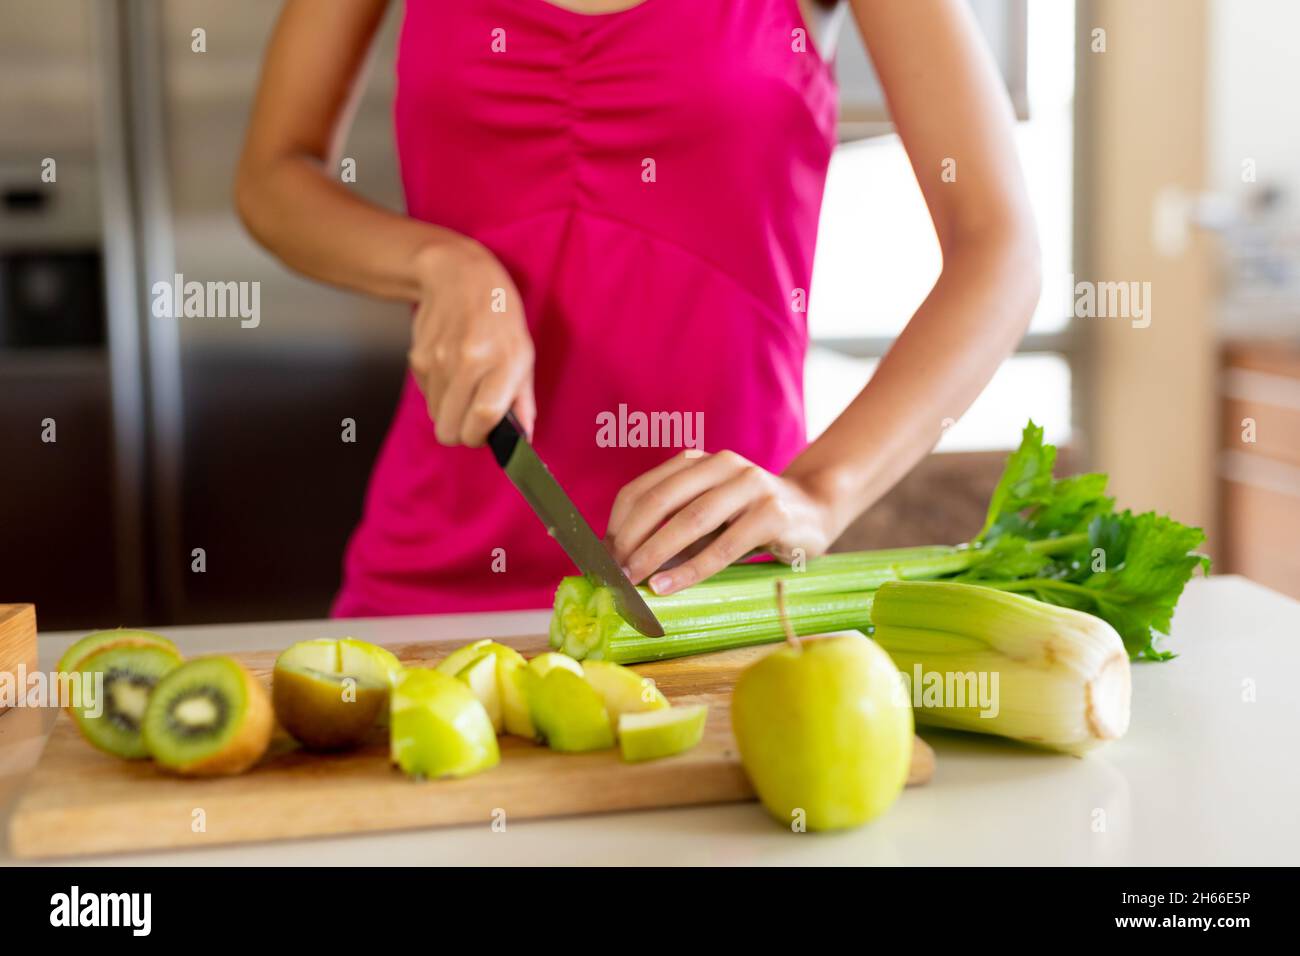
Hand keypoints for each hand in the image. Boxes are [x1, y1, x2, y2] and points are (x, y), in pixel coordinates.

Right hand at [407, 238, 535, 445]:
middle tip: (473, 417)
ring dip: (450, 411)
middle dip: (462, 432)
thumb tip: (523, 439)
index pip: (484, 417)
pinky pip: (426, 397)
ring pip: (437, 417)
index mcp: (503, 360)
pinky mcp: (417, 358)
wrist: (458, 276)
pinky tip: (450, 369)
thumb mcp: (524, 352)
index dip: (481, 437)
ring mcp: (439, 360)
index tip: (485, 435)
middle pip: (452, 428)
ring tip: (465, 385)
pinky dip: (438, 393)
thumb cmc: (499, 315)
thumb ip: (523, 400)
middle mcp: (469, 361)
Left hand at [606, 450, 837, 595]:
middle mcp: (722, 465)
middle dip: (631, 539)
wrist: (814, 509)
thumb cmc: (749, 518)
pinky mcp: (772, 513)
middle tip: (614, 573)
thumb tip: (623, 563)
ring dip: (656, 553)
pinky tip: (669, 586)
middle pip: (661, 501)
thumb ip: (673, 528)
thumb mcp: (709, 514)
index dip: (618, 524)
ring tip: (634, 581)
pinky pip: (724, 545)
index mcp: (698, 461)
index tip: (604, 557)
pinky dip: (691, 569)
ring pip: (691, 520)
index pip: (643, 489)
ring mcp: (750, 485)